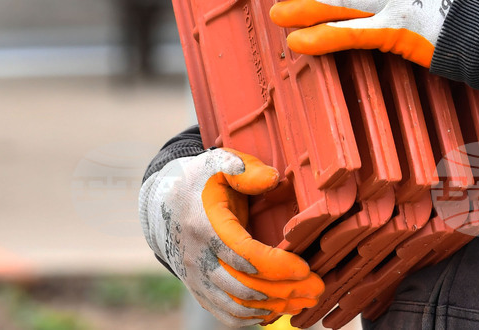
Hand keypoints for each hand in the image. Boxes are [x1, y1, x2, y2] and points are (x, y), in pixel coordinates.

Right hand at [138, 149, 323, 326]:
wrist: (162, 205)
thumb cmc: (200, 181)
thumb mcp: (219, 163)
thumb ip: (245, 170)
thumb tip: (273, 179)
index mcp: (205, 226)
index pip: (244, 254)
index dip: (276, 265)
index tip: (305, 268)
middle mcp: (198, 258)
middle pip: (244, 286)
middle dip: (284, 291)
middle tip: (316, 290)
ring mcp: (196, 277)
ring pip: (236, 304)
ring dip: (272, 307)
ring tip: (303, 304)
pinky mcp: (198, 288)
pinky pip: (222, 312)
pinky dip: (248, 318)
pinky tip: (273, 314)